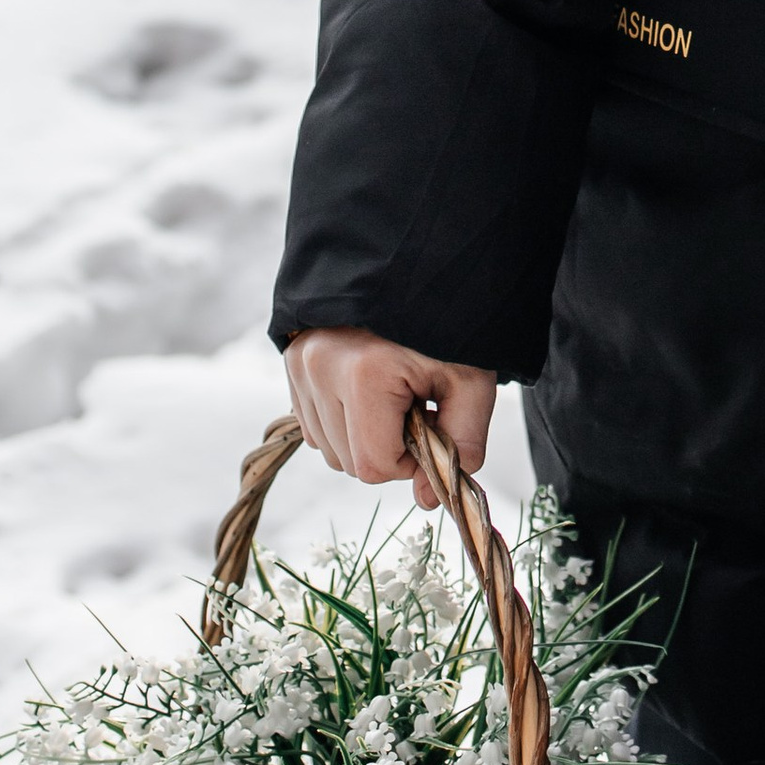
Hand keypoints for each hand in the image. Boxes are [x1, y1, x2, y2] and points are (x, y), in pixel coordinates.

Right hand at [283, 326, 495, 510]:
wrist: (419, 264)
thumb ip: (461, 443)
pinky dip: (342, 421)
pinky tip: (368, 389)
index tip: (430, 426)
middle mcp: (320, 368)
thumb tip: (427, 500)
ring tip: (392, 392)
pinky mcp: (291, 360)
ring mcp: (300, 363)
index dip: (410, 461)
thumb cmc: (450, 324)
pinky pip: (313, 423)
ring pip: (328, 447)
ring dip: (363, 436)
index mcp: (364, 373)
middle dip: (388, 447)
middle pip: (349, 462)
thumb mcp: (472, 381)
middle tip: (415, 404)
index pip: (374, 466)